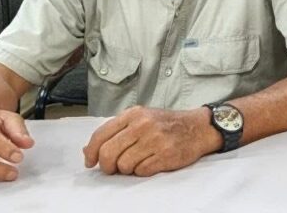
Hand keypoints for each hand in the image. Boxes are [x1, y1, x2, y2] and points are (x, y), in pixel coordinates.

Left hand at [83, 106, 219, 176]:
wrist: (198, 127)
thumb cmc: (166, 124)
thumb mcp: (141, 118)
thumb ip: (116, 131)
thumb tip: (88, 151)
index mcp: (133, 114)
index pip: (101, 134)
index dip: (92, 152)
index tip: (91, 162)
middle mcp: (143, 125)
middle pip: (108, 152)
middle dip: (107, 166)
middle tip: (112, 168)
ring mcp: (155, 140)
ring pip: (124, 165)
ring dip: (127, 169)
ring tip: (137, 162)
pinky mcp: (165, 155)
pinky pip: (141, 171)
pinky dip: (142, 171)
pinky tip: (150, 163)